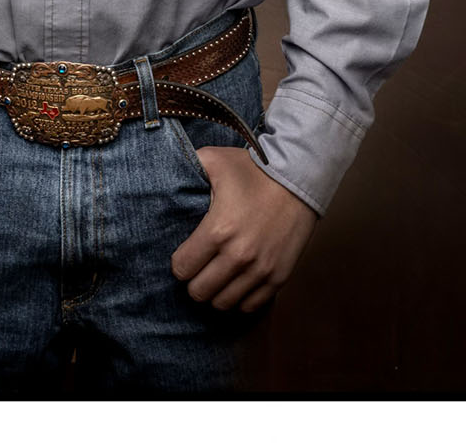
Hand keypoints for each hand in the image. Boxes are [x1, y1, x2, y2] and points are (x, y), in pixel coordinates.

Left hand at [171, 146, 318, 312]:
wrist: (299, 179)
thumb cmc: (253, 170)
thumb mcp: (215, 160)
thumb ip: (187, 166)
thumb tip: (166, 173)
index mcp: (218, 230)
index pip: (182, 269)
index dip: (179, 263)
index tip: (184, 254)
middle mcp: (238, 256)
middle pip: (199, 292)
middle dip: (194, 281)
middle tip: (198, 267)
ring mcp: (260, 270)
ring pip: (223, 303)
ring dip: (216, 292)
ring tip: (216, 276)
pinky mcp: (279, 277)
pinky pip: (250, 306)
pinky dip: (240, 299)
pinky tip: (236, 282)